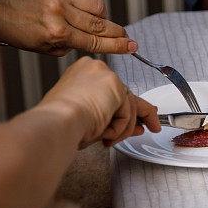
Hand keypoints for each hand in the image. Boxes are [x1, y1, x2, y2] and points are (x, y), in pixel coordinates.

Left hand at [0, 0, 137, 55]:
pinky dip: (84, 4)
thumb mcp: (48, 48)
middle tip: (125, 36)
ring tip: (94, 22)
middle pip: (101, 23)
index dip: (117, 45)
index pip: (95, 41)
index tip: (132, 47)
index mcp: (57, 32)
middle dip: (117, 32)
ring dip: (101, 16)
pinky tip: (74, 9)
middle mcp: (60, 12)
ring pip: (97, 5)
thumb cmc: (20, 32)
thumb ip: (74, 43)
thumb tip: (97, 38)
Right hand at [38, 57, 159, 146]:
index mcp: (81, 73)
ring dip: (123, 129)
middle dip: (140, 115)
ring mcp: (106, 75)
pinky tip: (104, 132)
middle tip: (152, 125)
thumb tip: (138, 125)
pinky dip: (120, 128)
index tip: (138, 119)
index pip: (111, 90)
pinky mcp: (116, 86)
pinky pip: (128, 113)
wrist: (56, 123)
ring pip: (129, 106)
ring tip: (107, 139)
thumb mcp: (88, 117)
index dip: (124, 107)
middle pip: (125, 94)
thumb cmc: (60, 124)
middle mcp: (94, 69)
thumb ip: (112, 117)